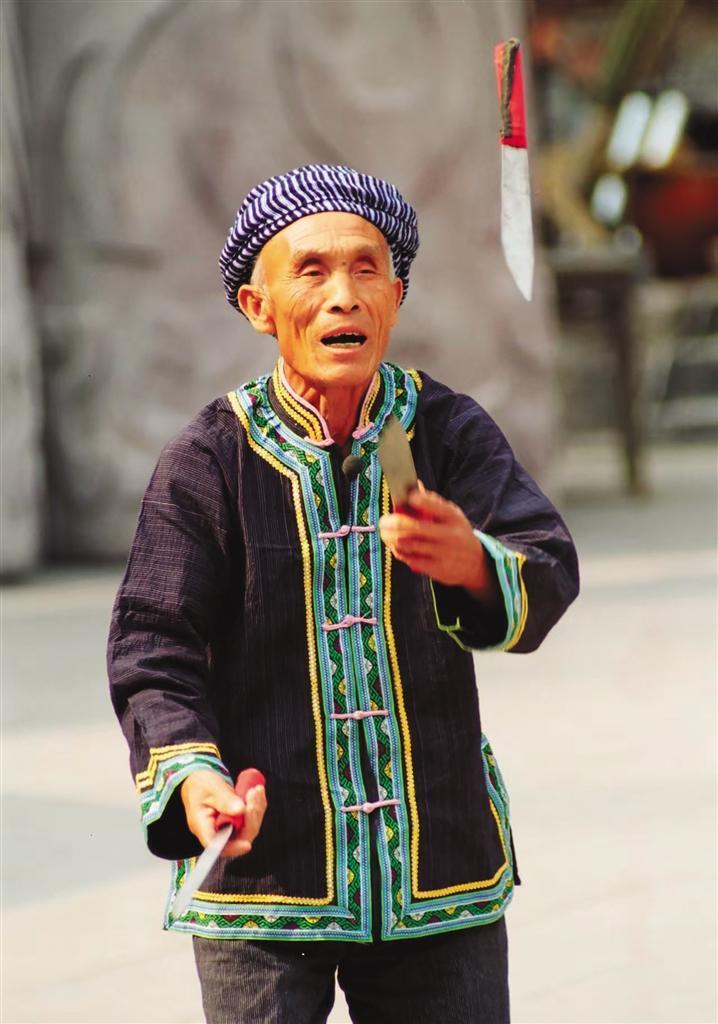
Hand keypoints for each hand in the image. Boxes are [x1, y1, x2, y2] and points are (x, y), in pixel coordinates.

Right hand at [180, 770, 266, 857]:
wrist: (199, 781)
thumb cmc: (200, 785)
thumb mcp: (211, 787)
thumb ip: (224, 799)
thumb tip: (240, 810)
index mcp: (202, 826)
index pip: (216, 845)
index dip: (232, 848)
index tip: (246, 844)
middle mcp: (215, 831)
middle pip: (237, 838)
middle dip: (251, 818)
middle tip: (254, 795)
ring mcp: (227, 828)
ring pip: (247, 829)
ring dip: (256, 810)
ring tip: (257, 791)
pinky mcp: (236, 822)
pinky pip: (250, 820)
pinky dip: (257, 807)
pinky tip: (258, 793)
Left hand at [378, 484, 497, 605]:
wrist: (475, 563)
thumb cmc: (456, 532)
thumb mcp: (452, 515)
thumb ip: (433, 502)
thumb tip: (414, 485)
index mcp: (453, 518)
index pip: (434, 506)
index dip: (418, 500)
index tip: (408, 497)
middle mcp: (449, 535)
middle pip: (413, 527)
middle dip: (392, 523)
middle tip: (383, 521)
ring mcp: (443, 553)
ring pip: (408, 544)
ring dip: (391, 538)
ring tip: (385, 534)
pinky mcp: (437, 569)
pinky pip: (410, 559)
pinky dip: (399, 551)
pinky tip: (396, 547)